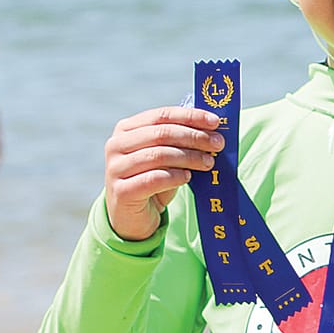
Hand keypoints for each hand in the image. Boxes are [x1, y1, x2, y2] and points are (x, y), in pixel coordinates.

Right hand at [103, 105, 224, 241]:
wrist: (132, 216)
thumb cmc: (153, 181)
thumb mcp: (167, 157)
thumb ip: (181, 142)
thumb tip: (213, 130)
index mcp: (126, 130)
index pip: (161, 115)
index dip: (190, 117)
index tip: (215, 122)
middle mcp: (116, 145)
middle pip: (161, 134)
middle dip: (194, 137)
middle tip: (217, 144)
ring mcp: (116, 168)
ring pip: (158, 155)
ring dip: (189, 157)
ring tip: (208, 163)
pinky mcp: (122, 191)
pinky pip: (154, 179)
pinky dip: (175, 176)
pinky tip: (187, 177)